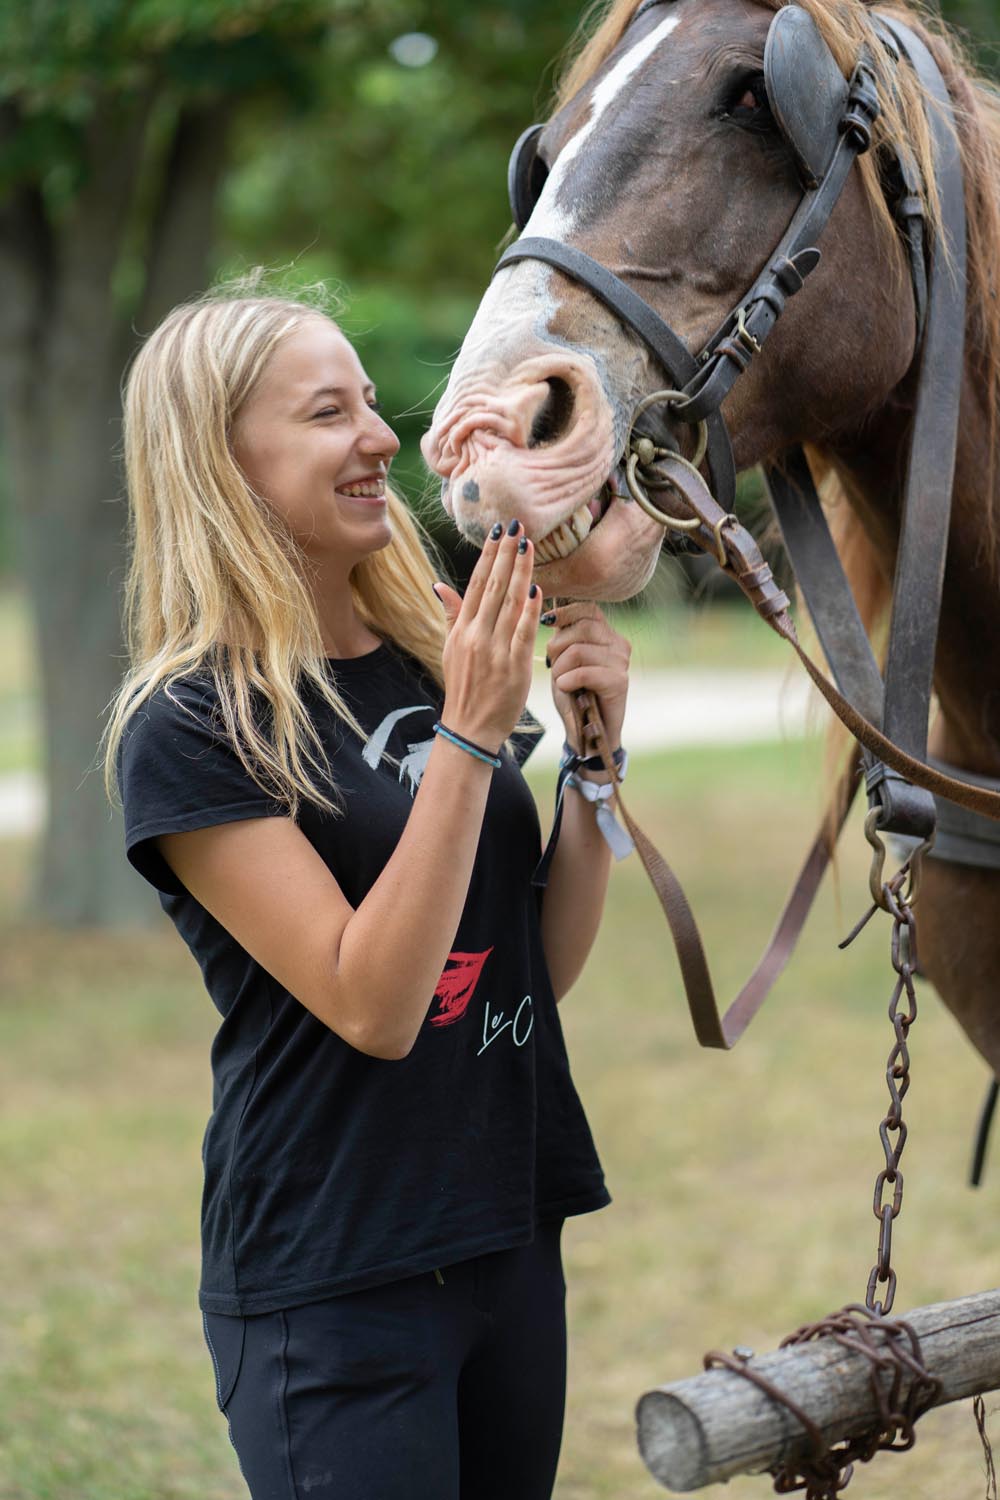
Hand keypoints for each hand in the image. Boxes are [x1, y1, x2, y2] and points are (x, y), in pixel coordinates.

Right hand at [433, 521, 543, 749]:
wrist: (470, 728)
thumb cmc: (464, 687)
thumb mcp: (451, 649)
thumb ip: (451, 615)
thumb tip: (440, 585)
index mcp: (461, 630)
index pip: (476, 583)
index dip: (488, 556)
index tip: (498, 532)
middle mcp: (475, 636)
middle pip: (494, 586)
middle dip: (506, 554)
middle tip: (518, 526)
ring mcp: (494, 651)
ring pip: (510, 603)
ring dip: (521, 572)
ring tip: (530, 546)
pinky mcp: (513, 666)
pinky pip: (523, 631)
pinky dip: (531, 609)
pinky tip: (538, 588)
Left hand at [545, 603, 630, 756]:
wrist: (589, 731)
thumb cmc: (574, 694)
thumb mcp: (563, 659)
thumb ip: (562, 636)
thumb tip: (546, 610)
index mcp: (607, 634)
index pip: (587, 609)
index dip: (564, 613)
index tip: (545, 622)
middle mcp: (619, 644)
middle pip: (581, 628)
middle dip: (557, 646)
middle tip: (552, 666)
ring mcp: (622, 662)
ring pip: (578, 650)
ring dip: (560, 668)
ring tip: (561, 681)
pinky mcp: (619, 681)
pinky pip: (584, 672)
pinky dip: (568, 681)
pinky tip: (567, 689)